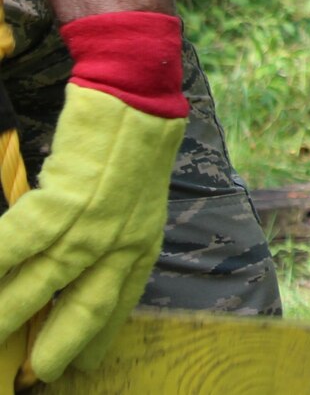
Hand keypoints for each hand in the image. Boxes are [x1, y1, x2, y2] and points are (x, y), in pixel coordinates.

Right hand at [0, 14, 186, 381]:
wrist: (134, 97)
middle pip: (81, 308)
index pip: (117, 305)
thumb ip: (112, 241)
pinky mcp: (63, 200)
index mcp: (142, 244)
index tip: (79, 366)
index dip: (96, 338)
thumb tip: (76, 272)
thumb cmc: (132, 146)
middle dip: (56, 346)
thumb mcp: (136, 204)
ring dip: (8, 315)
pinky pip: (15, 246)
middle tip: (32, 376)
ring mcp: (92, 224)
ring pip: (39, 285)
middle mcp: (121, 242)